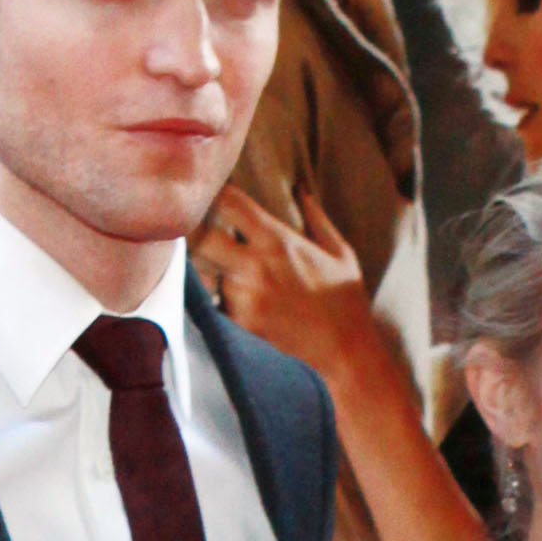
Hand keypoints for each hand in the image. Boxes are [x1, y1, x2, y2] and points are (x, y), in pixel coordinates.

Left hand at [194, 187, 376, 381]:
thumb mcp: (339, 251)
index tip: (217, 200)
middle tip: (202, 233)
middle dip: (196, 233)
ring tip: (222, 267)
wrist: (345, 348)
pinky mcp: (241, 323)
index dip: (216, 196)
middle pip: (199, 237)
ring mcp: (244, 296)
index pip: (227, 202)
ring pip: (204, 272)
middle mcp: (254, 265)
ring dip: (207, 268)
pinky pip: (215, 302)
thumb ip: (317, 218)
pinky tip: (236, 296)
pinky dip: (219, 297)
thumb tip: (301, 192)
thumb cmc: (345, 299)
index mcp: (276, 239)